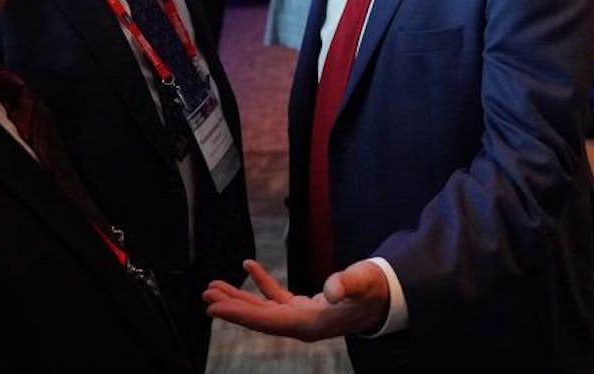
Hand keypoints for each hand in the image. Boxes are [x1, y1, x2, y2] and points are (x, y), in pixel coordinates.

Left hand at [203, 258, 389, 342]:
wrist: (387, 297)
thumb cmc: (375, 290)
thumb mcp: (364, 284)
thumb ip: (348, 285)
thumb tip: (331, 289)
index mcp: (310, 324)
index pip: (267, 321)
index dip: (239, 314)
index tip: (215, 308)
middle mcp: (301, 325)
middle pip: (259, 319)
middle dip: (232, 309)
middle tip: (206, 298)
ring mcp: (302, 317)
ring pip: (263, 310)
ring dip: (240, 299)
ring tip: (215, 288)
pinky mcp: (305, 307)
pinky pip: (277, 297)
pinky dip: (262, 283)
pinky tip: (249, 267)